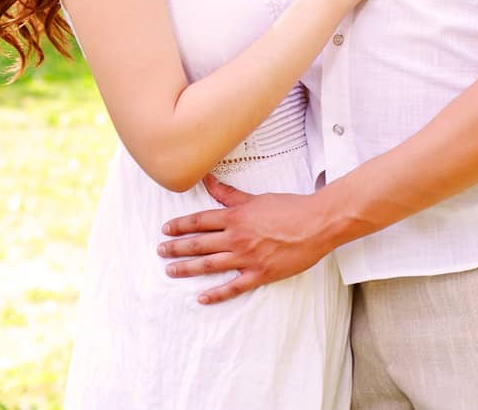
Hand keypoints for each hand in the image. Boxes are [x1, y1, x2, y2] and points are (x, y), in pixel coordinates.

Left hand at [157, 175, 331, 304]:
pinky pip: (233, 287)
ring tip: (170, 270)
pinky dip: (216, 294)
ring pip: (209, 265)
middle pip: (198, 244)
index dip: (179, 226)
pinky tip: (201, 298)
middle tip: (160, 251)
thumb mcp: (255, 198)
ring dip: (187, 269)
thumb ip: (228, 193)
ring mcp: (247, 258)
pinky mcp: (260, 274)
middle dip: (176, 248)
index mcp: (234, 217)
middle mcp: (236, 238)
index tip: (165, 230)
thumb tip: (207, 180)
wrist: (316, 224)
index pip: (198, 222)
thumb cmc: (289, 208)